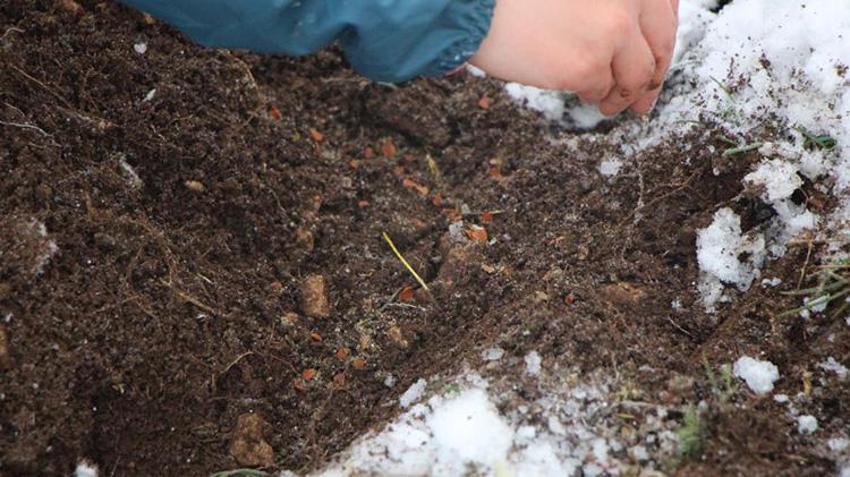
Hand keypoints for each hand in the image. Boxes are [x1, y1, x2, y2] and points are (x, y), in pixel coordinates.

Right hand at [470, 0, 678, 114]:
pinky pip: (603, 90)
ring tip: (613, 104)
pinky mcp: (586, 66)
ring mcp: (611, 32)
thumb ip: (606, 2)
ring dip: (626, 93)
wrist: (473, 4)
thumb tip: (632, 33)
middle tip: (646, 95)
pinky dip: (598, 96)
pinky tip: (589, 98)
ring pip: (636, 74)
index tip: (657, 55)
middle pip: (659, 43)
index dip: (662, 36)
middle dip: (653, 74)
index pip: (665, 10)